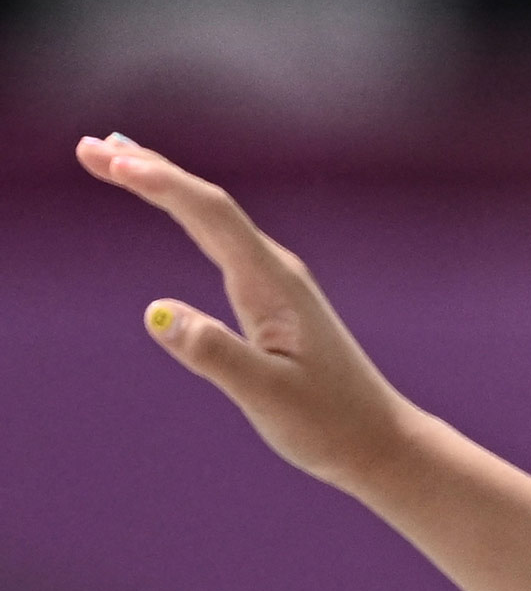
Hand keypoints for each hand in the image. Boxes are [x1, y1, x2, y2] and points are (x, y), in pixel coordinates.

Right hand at [75, 133, 419, 493]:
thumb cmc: (330, 424)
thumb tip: (157, 311)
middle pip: (207, 205)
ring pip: (214, 218)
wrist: (382, 443)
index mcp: (273, 285)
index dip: (161, 183)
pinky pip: (222, 240)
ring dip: (164, 185)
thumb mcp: (268, 395)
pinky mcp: (275, 299)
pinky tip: (177, 210)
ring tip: (114, 158)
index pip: (211, 216)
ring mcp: (278, 283)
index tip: (112, 162)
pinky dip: (189, 214)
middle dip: (148, 171)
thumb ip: (214, 354)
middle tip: (87, 147)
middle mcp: (277, 272)